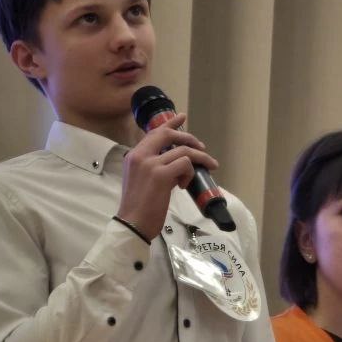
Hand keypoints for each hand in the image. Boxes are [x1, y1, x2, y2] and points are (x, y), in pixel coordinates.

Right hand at [118, 113, 218, 239]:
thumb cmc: (138, 208)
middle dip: (189, 138)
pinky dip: (190, 174)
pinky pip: (185, 165)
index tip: (182, 117)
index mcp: (134, 156)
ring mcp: (150, 164)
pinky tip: (184, 186)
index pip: (153, 133)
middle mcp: (140, 156)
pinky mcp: (161, 175)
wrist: (133, 223)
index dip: (170, 124)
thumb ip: (155, 168)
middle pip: (168, 135)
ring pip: (183, 151)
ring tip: (208, 167)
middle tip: (202, 148)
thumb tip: (176, 164)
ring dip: (199, 159)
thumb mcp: (142, 181)